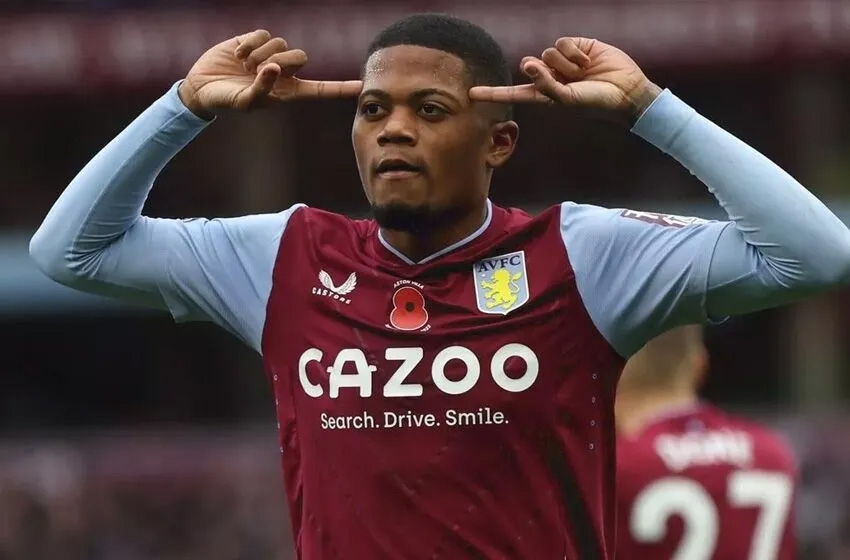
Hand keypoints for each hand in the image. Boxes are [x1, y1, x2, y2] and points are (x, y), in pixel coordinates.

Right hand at [178, 29, 362, 118]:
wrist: (202, 87)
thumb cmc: (227, 101)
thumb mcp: (246, 101)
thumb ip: (262, 88)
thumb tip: (274, 68)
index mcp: (288, 91)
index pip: (320, 89)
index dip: (339, 88)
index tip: (362, 88)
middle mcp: (284, 72)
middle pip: (301, 57)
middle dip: (283, 60)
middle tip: (259, 69)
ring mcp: (270, 54)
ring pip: (281, 44)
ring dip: (261, 54)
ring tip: (244, 66)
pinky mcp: (255, 40)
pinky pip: (263, 34)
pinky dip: (250, 43)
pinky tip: (237, 54)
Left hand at [469, 37, 661, 124]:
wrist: (625, 90)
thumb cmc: (595, 102)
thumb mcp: (567, 100)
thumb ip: (545, 85)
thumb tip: (527, 62)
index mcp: (544, 94)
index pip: (513, 93)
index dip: (492, 93)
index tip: (470, 94)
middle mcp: (550, 76)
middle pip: (530, 64)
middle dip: (543, 70)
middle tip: (567, 79)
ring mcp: (562, 61)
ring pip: (546, 52)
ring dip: (565, 64)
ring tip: (583, 73)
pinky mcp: (575, 46)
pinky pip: (562, 43)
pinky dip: (574, 53)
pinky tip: (588, 61)